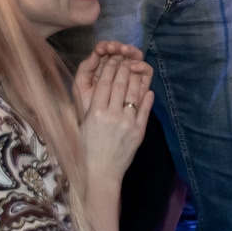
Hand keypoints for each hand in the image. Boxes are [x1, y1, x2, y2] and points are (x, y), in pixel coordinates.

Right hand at [73, 44, 154, 186]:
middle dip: (122, 68)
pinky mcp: (139, 131)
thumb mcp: (83, 125)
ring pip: (133, 94)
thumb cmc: (86, 149)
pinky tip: (148, 90)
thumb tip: (100, 87)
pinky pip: (145, 110)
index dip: (109, 68)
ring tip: (136, 69)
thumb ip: (91, 106)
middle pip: (120, 84)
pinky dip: (147, 98)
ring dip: (135, 79)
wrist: (100, 172)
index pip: (104, 83)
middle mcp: (112, 115)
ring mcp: (127, 123)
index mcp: (95, 112)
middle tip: (124, 58)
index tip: (111, 58)